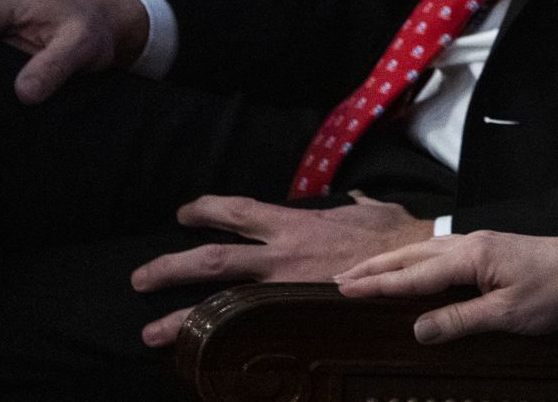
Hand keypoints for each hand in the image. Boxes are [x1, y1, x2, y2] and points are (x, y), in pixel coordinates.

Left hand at [134, 194, 434, 346]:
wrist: (417, 264)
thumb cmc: (396, 233)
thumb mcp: (369, 209)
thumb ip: (352, 205)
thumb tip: (355, 200)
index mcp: (295, 224)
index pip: (238, 211)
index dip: (206, 209)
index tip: (184, 214)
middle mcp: (281, 256)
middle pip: (211, 260)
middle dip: (170, 268)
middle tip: (140, 279)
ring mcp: (286, 290)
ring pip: (221, 303)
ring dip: (180, 318)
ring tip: (151, 332)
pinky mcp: (298, 316)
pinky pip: (253, 331)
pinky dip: (226, 343)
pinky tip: (205, 357)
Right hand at [336, 229, 557, 343]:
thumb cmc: (556, 291)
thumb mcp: (508, 314)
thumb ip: (461, 321)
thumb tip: (417, 329)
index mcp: (472, 256)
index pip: (414, 274)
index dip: (378, 285)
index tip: (343, 290)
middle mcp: (472, 243)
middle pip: (413, 256)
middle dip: (376, 268)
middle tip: (339, 281)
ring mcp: (482, 243)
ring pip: (427, 251)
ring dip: (395, 262)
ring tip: (366, 273)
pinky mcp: (492, 248)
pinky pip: (443, 252)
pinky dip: (419, 259)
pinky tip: (416, 265)